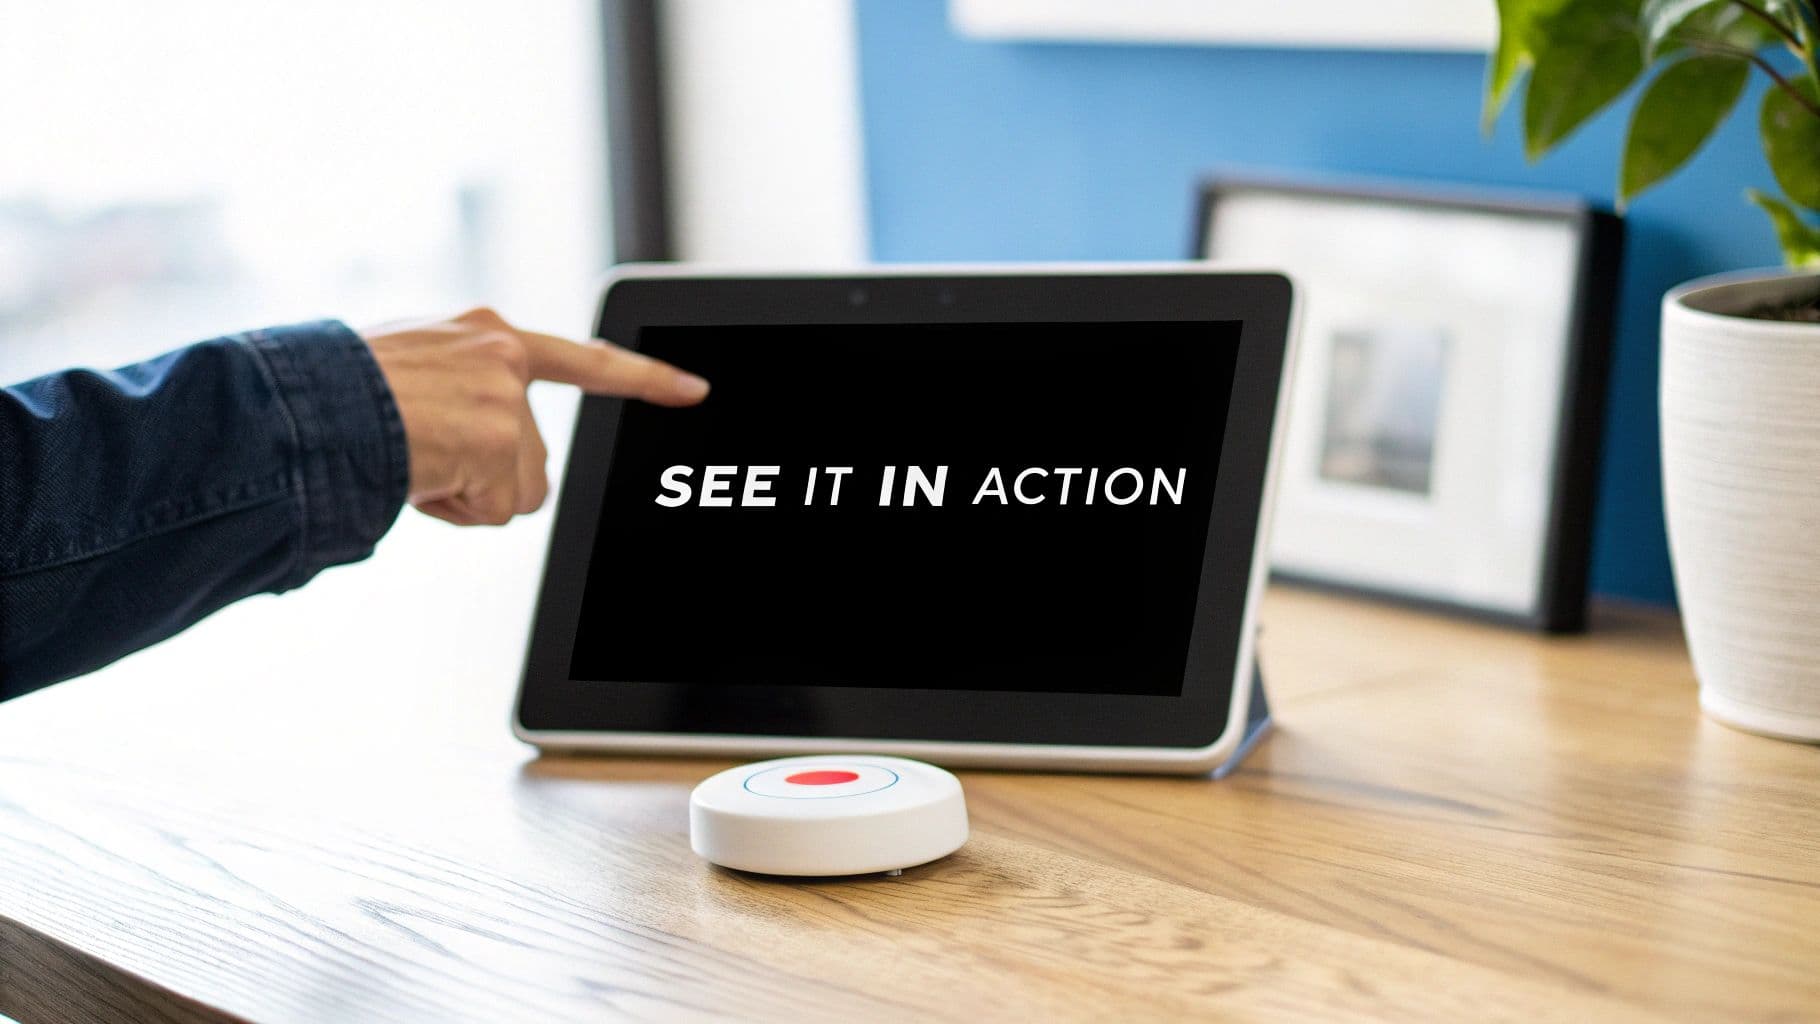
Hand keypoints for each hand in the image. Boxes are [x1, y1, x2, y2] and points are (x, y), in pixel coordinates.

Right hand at [361, 307, 708, 525]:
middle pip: (531, 457)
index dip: (644, 380)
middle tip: (423, 450)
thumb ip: (464, 385)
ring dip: (465, 493)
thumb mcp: (412, 365)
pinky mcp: (498, 441)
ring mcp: (505, 399)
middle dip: (484, 473)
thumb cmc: (334, 392)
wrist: (304, 404)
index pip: (583, 359)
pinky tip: (418, 475)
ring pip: (515, 491)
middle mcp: (503, 356)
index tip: (697, 391)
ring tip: (413, 458)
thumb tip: (484, 444)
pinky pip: (492, 511)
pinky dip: (453, 509)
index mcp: (485, 332)